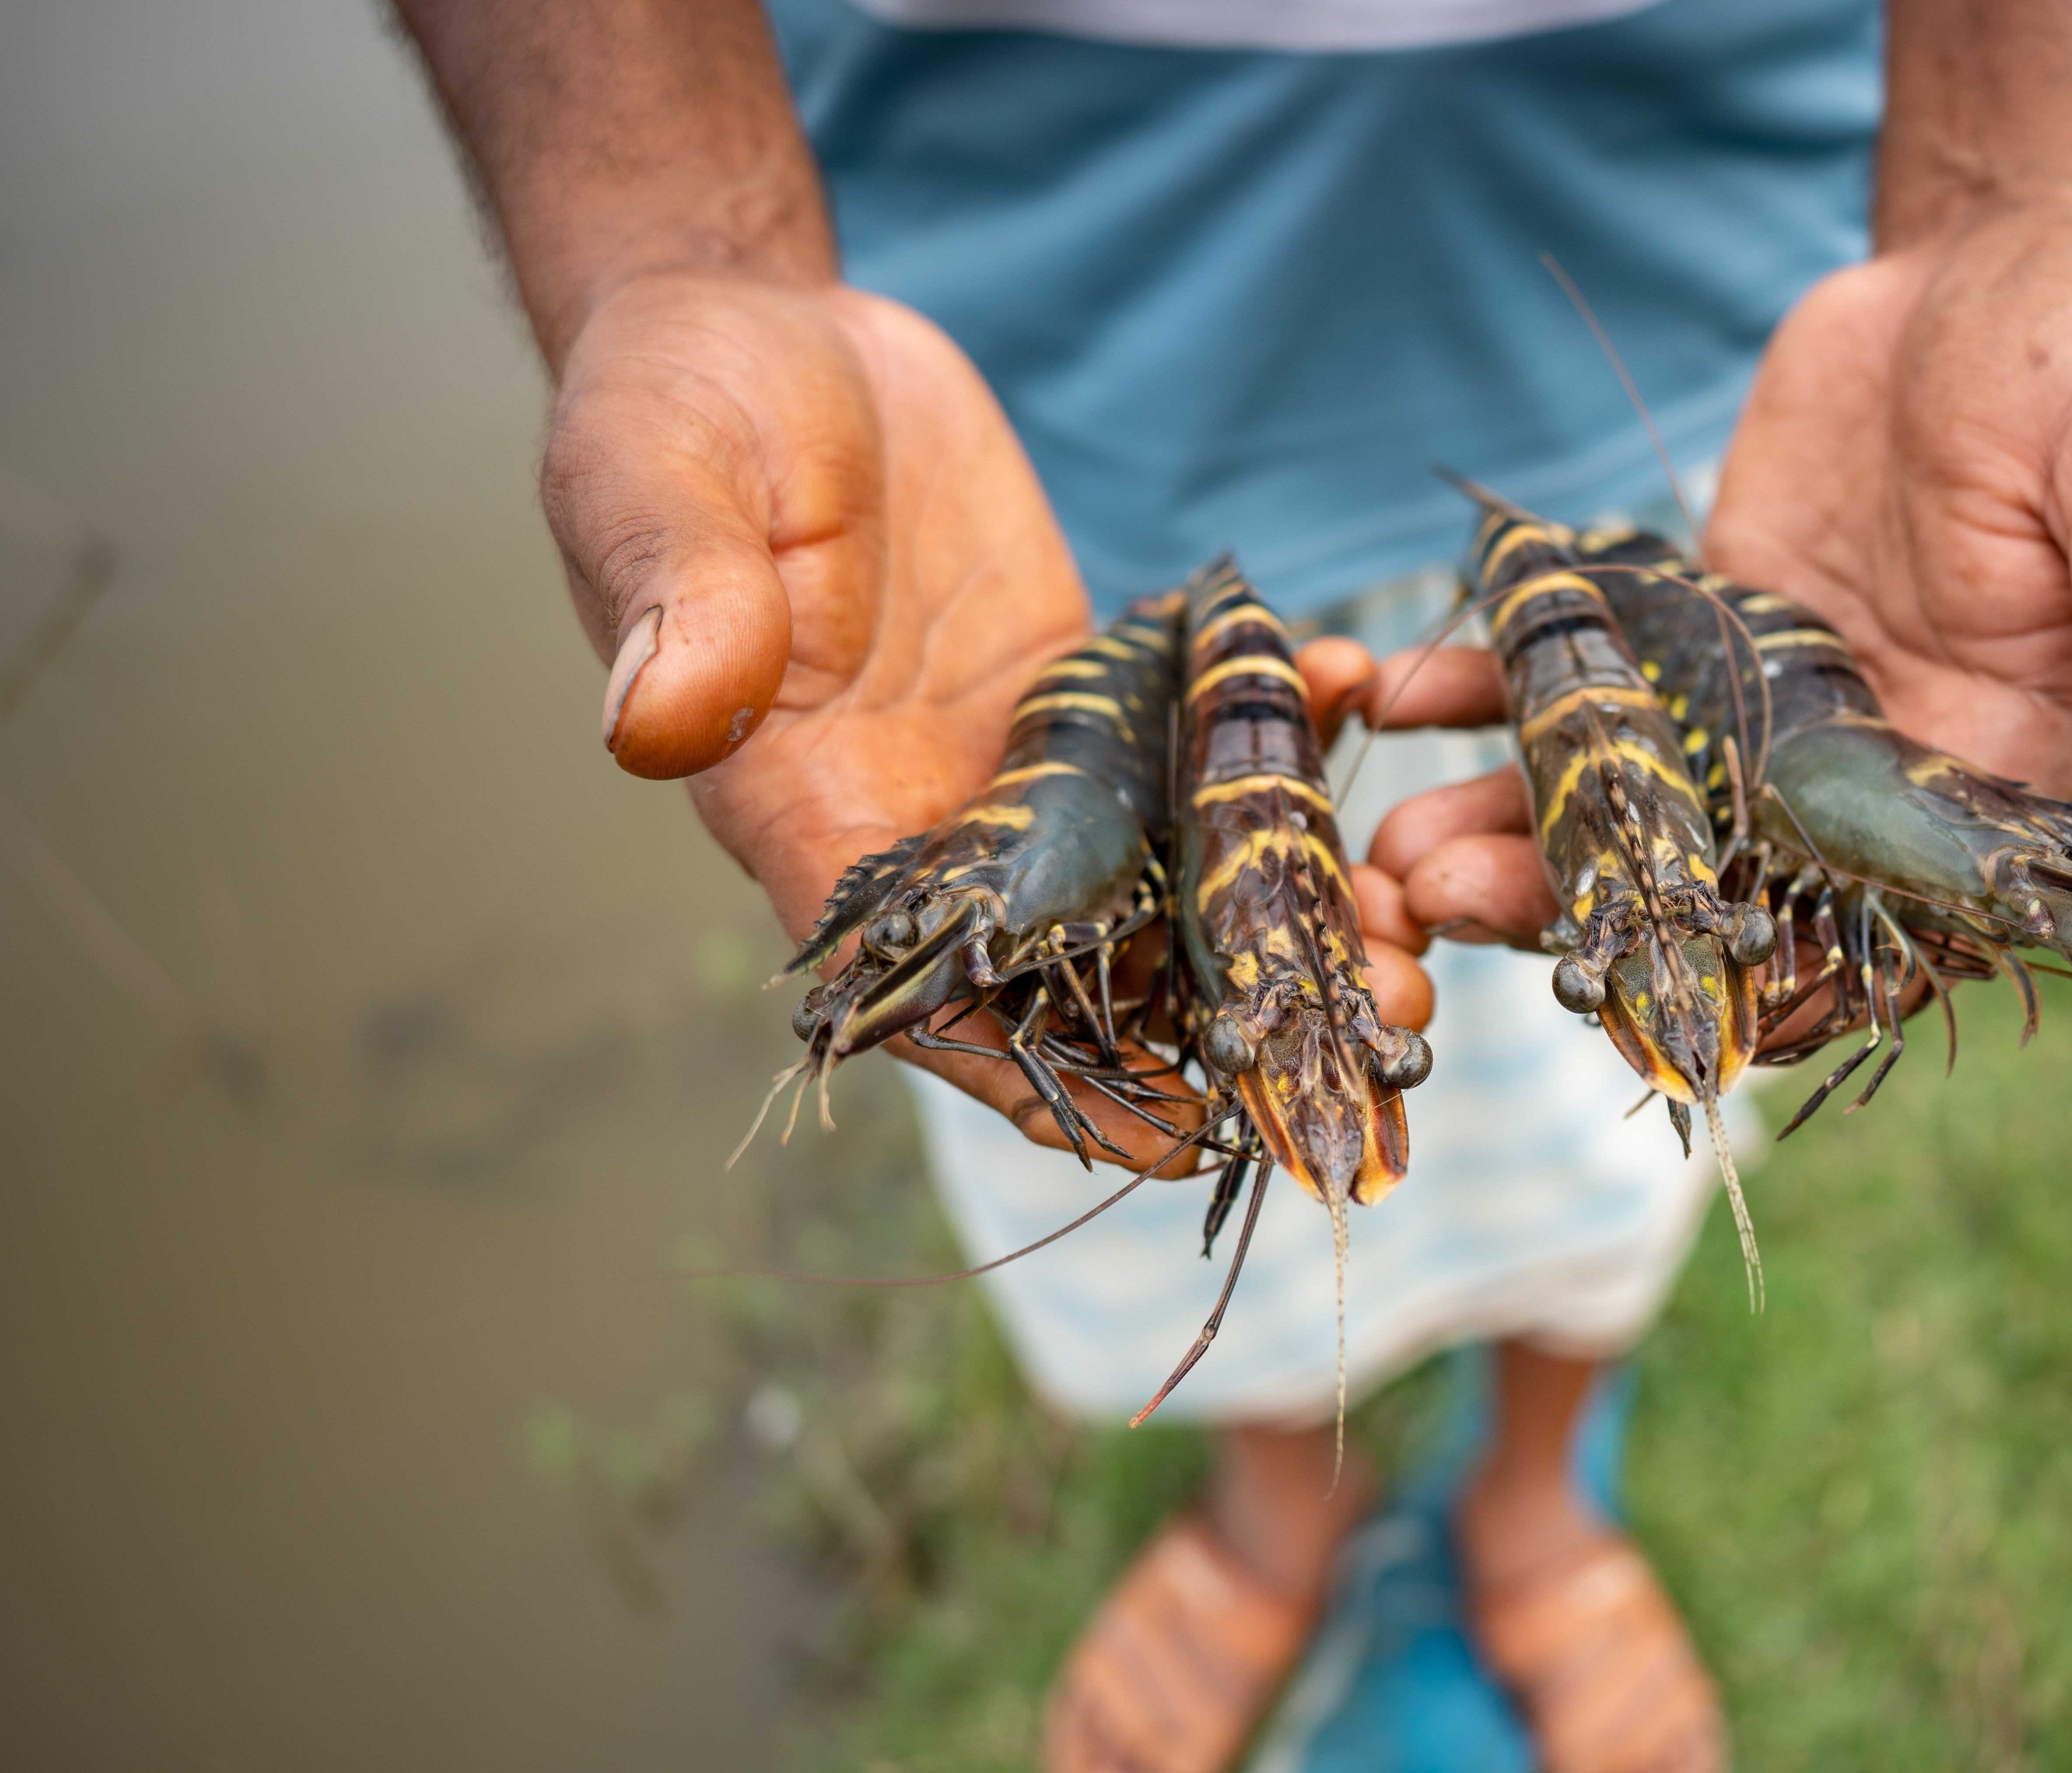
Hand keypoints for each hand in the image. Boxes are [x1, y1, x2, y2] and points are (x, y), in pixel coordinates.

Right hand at [541, 271, 1426, 1164]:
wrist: (766, 331)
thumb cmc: (680, 402)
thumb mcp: (655, 480)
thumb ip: (677, 604)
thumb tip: (656, 724)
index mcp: (811, 813)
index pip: (924, 996)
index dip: (1040, 1080)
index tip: (1171, 1143)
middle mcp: (927, 820)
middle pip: (1078, 970)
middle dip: (1219, 1018)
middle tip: (1368, 1042)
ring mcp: (1018, 760)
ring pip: (1159, 880)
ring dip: (1280, 912)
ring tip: (1416, 932)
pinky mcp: (1082, 686)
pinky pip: (1188, 740)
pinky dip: (1274, 729)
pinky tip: (1358, 688)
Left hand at [1360, 195, 2071, 944]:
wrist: (1987, 262)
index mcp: (1991, 776)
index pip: (1890, 935)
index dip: (1786, 991)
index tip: (1672, 1026)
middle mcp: (1867, 770)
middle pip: (1723, 889)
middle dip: (1590, 917)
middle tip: (1446, 913)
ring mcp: (1765, 708)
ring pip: (1631, 810)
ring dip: (1514, 836)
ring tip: (1397, 856)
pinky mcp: (1691, 634)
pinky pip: (1588, 691)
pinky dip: (1497, 699)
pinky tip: (1408, 698)